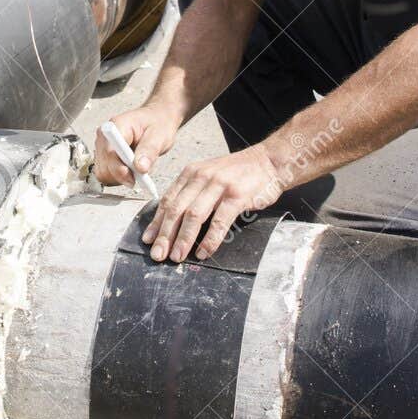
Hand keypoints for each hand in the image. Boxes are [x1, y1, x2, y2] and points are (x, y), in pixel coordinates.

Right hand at [93, 104, 180, 189]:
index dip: (118, 167)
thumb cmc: (157, 124)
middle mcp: (105, 136)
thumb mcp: (159, 136)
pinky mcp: (103, 157)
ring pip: (103, 173)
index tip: (132, 177)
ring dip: (120, 178)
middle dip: (122, 175)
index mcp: (117, 126)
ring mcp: (102, 147)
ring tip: (137, 171)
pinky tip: (131, 171)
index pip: (110, 151)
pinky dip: (118, 178)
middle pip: (104, 166)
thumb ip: (149, 151)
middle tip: (141, 175)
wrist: (156, 120)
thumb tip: (140, 167)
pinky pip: (106, 175)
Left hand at [142, 146, 283, 263]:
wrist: (269, 162)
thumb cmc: (238, 173)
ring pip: (194, 216)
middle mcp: (202, 177)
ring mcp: (219, 186)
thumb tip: (173, 221)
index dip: (156, 222)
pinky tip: (203, 252)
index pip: (168, 200)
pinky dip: (210, 240)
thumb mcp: (209, 175)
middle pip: (177, 209)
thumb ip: (192, 192)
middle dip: (165, 235)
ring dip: (184, 239)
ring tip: (177, 256)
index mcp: (191, 173)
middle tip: (158, 254)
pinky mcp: (237, 196)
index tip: (148, 240)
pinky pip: (219, 221)